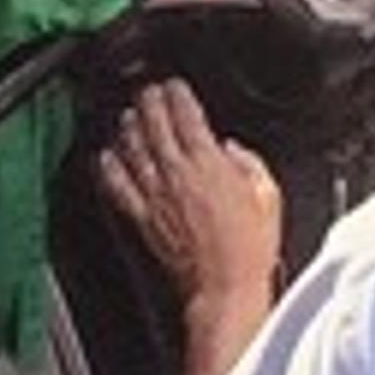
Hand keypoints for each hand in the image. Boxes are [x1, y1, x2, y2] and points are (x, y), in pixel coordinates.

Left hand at [98, 83, 280, 315]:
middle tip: (148, 89)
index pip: (186, 114)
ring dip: (129, 126)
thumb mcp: (268, 197)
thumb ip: (250, 164)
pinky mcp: (142, 219)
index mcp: (209, 163)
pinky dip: (109, 168)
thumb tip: (232, 148)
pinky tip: (106, 156)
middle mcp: (177, 174)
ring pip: (134, 148)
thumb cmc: (250, 249)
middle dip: (149, 99)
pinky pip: (118, 186)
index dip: (178, 93)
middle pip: (154, 123)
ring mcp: (156, 196)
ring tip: (128, 113)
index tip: (175, 84)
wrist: (225, 289)